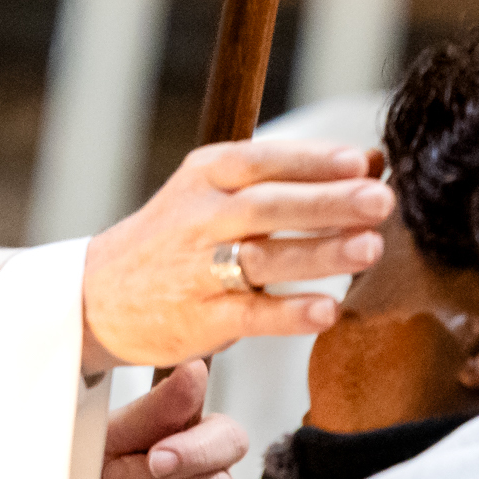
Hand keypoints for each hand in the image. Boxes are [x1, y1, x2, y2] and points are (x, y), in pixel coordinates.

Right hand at [82, 140, 391, 370]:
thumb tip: (372, 163)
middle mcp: (199, 216)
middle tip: (380, 201)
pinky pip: (250, 314)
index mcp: (206, 175)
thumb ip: (287, 179)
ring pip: (262, 257)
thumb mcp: (216, 193)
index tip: (363, 162)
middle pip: (267, 205)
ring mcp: (196, 269)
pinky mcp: (198, 319)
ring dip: (319, 253)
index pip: (263, 159)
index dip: (313, 160)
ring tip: (370, 248)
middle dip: (327, 202)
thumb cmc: (177, 238)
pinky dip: (290, 313)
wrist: (99, 295)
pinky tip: (328, 309)